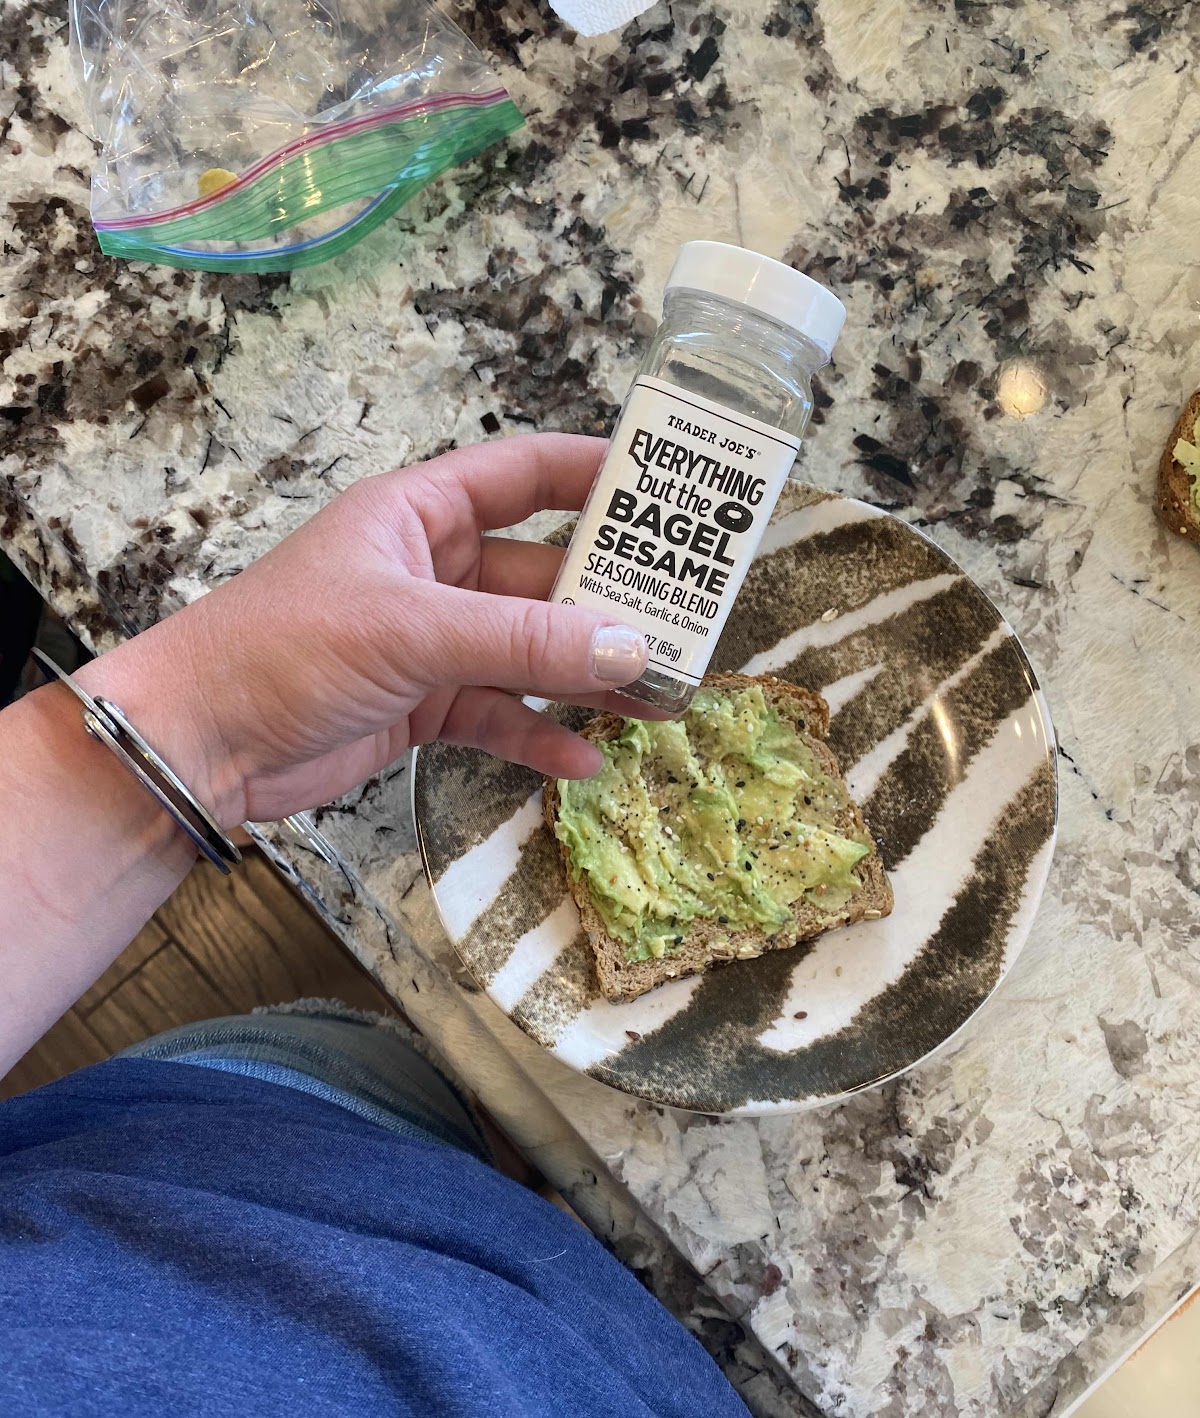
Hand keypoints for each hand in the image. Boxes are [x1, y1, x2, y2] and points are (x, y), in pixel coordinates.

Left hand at [76, 435, 645, 826]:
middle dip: (608, 603)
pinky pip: (499, 713)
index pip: (523, 474)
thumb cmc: (285, 649)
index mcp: (419, 513)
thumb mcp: (411, 630)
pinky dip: (538, 735)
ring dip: (586, 675)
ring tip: (658, 701)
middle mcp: (431, 569)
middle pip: (541, 575)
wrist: (201, 743)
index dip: (593, 475)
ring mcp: (429, 641)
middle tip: (682, 624)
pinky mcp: (422, 705)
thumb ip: (522, 640)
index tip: (667, 489)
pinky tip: (582, 760)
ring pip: (529, 651)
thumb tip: (629, 648)